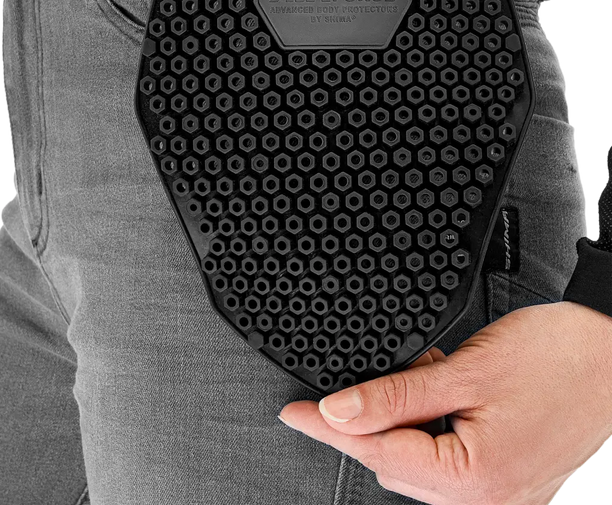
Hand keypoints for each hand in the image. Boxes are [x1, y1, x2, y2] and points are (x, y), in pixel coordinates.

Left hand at [280, 302, 611, 503]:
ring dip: (404, 422)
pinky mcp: (511, 477)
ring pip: (420, 462)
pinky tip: (440, 393)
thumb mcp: (463, 372)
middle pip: (396, 462)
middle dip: (369, 423)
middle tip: (359, 384)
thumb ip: (395, 397)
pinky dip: (433, 427)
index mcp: (477, 481)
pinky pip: (449, 460)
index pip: (377, 453)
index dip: (327, 429)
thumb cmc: (557, 358)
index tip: (292, 415)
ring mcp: (504, 493)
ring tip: (420, 378)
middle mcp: (491, 499)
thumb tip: (337, 412)